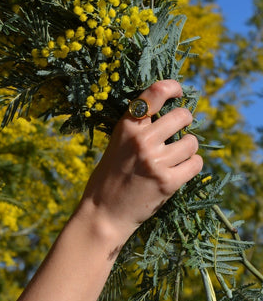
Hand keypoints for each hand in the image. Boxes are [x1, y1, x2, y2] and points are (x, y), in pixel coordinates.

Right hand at [77, 79, 202, 243]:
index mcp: (126, 127)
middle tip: (180, 128)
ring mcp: (156, 161)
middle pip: (181, 116)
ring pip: (192, 141)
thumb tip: (172, 113)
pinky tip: (182, 168)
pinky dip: (192, 164)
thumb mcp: (117, 143)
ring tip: (177, 154)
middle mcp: (141, 140)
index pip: (154, 93)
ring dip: (189, 146)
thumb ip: (139, 128)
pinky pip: (196, 163)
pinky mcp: (168, 182)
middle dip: (185, 120)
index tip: (179, 91)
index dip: (172, 87)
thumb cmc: (109, 176)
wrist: (104, 213)